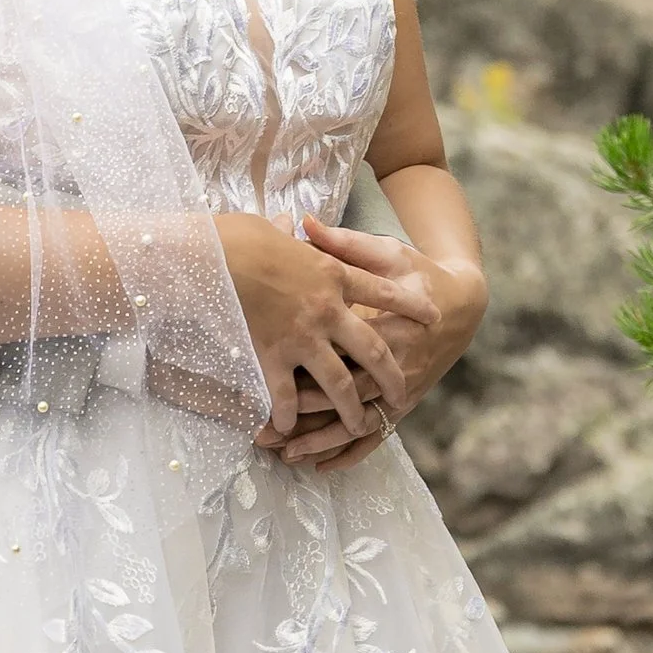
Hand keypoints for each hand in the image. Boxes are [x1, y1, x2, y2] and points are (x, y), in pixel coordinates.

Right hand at [214, 211, 434, 449]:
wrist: (218, 254)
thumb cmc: (243, 236)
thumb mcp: (282, 229)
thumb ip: (297, 237)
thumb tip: (302, 223)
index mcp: (332, 274)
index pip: (384, 291)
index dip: (411, 304)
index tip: (433, 316)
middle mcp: (327, 310)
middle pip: (372, 348)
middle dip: (390, 375)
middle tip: (402, 393)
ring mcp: (302, 336)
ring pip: (339, 382)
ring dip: (350, 408)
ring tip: (358, 424)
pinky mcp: (273, 354)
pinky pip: (287, 394)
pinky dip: (288, 414)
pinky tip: (289, 428)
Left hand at [268, 218, 487, 470]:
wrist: (461, 304)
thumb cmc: (417, 274)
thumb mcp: (384, 254)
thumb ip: (342, 245)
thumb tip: (304, 222)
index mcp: (386, 326)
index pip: (340, 354)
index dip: (304, 370)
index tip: (268, 382)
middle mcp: (394, 365)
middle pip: (345, 397)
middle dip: (307, 417)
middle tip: (268, 433)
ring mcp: (400, 389)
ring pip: (358, 424)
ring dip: (323, 442)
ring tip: (286, 456)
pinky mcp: (403, 403)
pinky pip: (376, 435)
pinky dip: (350, 454)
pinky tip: (321, 467)